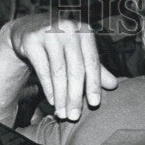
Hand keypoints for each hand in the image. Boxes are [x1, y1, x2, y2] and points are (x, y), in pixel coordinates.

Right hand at [0, 14, 116, 125]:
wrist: (30, 28)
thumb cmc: (62, 44)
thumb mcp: (81, 53)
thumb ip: (96, 69)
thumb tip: (114, 85)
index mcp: (85, 31)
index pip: (92, 62)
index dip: (94, 84)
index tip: (94, 104)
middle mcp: (68, 29)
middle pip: (75, 69)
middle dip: (75, 96)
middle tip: (74, 116)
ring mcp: (48, 33)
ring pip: (58, 72)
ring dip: (61, 97)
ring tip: (62, 114)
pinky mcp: (31, 40)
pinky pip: (42, 70)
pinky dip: (48, 88)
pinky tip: (52, 102)